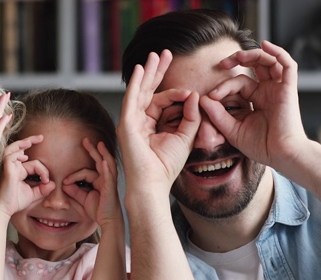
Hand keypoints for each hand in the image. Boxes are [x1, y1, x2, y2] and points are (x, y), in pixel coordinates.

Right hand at [0, 135, 54, 216]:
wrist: (4, 209)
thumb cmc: (15, 202)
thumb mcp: (33, 194)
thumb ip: (43, 189)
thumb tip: (53, 183)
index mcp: (19, 170)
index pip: (34, 163)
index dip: (43, 171)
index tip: (46, 181)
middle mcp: (13, 166)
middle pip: (20, 148)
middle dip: (30, 140)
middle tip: (41, 137)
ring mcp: (9, 167)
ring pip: (14, 149)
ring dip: (23, 143)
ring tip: (33, 140)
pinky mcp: (6, 170)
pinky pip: (10, 157)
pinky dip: (17, 154)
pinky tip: (25, 157)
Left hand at [63, 139, 120, 227]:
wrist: (108, 220)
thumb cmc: (98, 210)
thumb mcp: (83, 198)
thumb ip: (74, 190)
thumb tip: (64, 184)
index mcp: (99, 180)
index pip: (85, 172)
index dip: (74, 176)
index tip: (65, 183)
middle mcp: (105, 178)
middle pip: (99, 161)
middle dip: (92, 150)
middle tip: (85, 140)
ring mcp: (109, 182)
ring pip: (107, 164)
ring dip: (102, 153)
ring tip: (98, 144)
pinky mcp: (111, 187)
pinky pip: (109, 175)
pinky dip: (106, 168)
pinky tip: (104, 162)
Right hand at [117, 50, 200, 189]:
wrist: (153, 184)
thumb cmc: (166, 166)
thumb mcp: (185, 137)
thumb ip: (190, 116)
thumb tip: (193, 94)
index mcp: (150, 124)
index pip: (161, 101)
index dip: (176, 93)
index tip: (191, 93)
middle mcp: (138, 121)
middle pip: (148, 90)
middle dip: (157, 72)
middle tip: (164, 53)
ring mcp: (130, 122)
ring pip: (139, 91)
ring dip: (147, 72)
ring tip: (154, 55)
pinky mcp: (126, 125)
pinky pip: (131, 100)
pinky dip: (136, 84)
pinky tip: (141, 70)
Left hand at [200, 40, 306, 167]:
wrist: (281, 155)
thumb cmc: (260, 146)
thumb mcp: (232, 129)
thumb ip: (217, 114)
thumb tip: (203, 98)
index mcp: (256, 100)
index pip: (238, 83)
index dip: (223, 86)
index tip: (211, 97)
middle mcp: (267, 92)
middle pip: (254, 67)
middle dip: (238, 60)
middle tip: (222, 63)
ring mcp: (278, 89)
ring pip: (268, 62)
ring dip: (253, 55)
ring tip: (238, 56)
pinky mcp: (288, 89)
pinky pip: (287, 65)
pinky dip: (278, 52)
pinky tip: (265, 45)